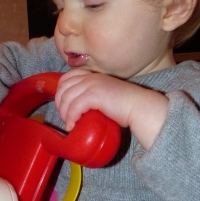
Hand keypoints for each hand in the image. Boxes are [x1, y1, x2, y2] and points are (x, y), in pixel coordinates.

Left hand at [54, 69, 168, 150]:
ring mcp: (92, 84)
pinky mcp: (94, 95)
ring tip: (69, 123)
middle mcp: (91, 77)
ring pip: (67, 97)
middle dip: (60, 103)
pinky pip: (74, 106)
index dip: (60, 91)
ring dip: (64, 113)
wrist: (139, 107)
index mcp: (93, 75)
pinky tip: (73, 125)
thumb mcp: (105, 94)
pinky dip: (71, 117)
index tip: (63, 106)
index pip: (67, 77)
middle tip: (65, 117)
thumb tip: (81, 110)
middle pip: (63, 87)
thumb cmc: (126, 105)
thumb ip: (93, 96)